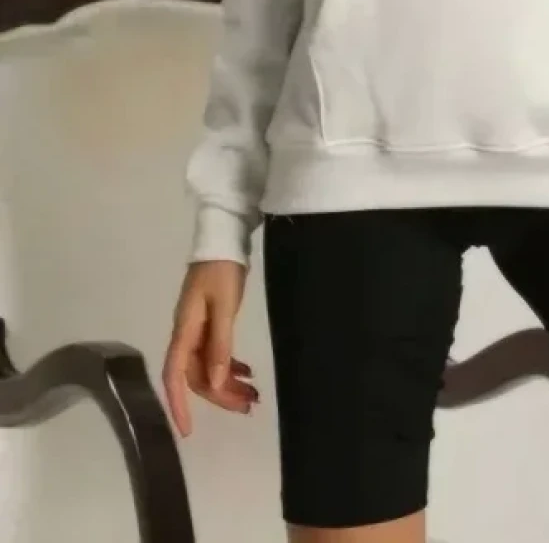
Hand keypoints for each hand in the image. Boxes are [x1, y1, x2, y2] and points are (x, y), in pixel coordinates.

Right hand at [161, 260, 258, 436]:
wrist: (223, 237)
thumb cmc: (223, 270)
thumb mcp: (223, 306)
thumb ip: (220, 344)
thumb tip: (217, 382)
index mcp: (184, 331)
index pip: (175, 376)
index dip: (179, 405)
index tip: (188, 431)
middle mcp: (186, 333)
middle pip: (197, 376)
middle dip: (220, 395)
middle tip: (248, 406)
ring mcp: (197, 328)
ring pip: (208, 367)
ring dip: (228, 383)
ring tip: (253, 396)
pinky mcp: (209, 323)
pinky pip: (216, 354)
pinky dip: (230, 366)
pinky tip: (247, 373)